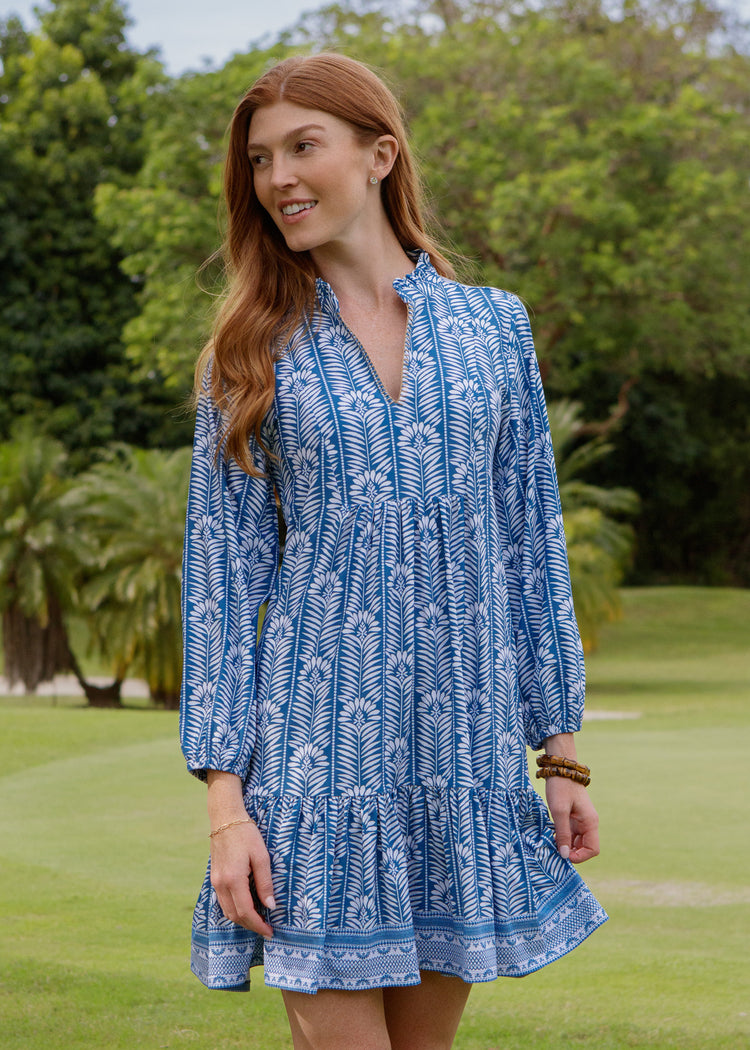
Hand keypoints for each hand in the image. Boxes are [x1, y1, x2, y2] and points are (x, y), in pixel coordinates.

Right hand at [206, 770, 274, 937]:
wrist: (225, 819)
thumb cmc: (246, 835)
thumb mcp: (261, 857)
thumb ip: (265, 883)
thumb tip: (270, 907)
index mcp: (234, 879)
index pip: (246, 912)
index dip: (258, 925)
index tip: (270, 932)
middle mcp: (221, 884)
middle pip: (235, 916)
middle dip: (251, 926)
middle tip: (267, 929)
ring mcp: (215, 882)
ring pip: (227, 911)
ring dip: (242, 919)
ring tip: (259, 920)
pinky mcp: (214, 878)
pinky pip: (223, 901)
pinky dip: (234, 909)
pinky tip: (246, 907)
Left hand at [544, 775, 599, 863]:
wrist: (560, 768)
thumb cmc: (560, 787)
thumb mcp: (559, 811)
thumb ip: (562, 833)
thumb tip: (565, 855)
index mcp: (590, 822)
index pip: (593, 849)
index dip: (580, 856)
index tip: (564, 855)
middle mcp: (589, 823)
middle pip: (585, 847)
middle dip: (572, 852)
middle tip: (555, 850)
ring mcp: (581, 820)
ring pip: (577, 841)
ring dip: (566, 845)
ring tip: (552, 842)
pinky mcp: (574, 817)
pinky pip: (571, 833)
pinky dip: (563, 837)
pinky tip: (552, 835)